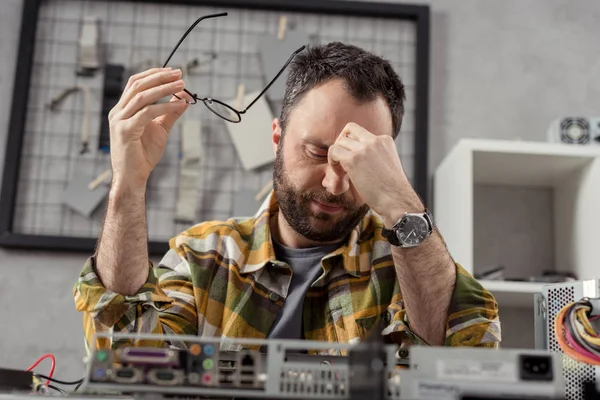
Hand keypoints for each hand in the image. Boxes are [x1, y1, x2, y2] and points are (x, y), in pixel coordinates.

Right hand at [108, 67, 189, 189]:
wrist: (132, 178)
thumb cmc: (143, 155)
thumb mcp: (160, 130)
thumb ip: (170, 114)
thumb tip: (184, 99)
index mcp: (122, 110)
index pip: (135, 83)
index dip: (153, 74)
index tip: (172, 71)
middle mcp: (117, 112)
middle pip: (138, 85)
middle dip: (160, 77)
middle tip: (179, 74)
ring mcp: (119, 121)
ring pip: (142, 96)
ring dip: (164, 88)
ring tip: (181, 85)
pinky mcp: (126, 131)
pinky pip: (147, 113)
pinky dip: (164, 107)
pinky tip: (178, 105)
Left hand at [328, 122, 422, 224]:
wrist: (396, 200)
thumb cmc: (391, 190)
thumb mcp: (387, 165)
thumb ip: (375, 156)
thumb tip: (360, 159)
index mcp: (385, 140)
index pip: (362, 132)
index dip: (353, 144)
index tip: (354, 160)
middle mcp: (375, 140)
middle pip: (349, 130)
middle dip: (343, 144)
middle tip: (343, 162)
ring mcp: (364, 148)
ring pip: (340, 141)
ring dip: (337, 155)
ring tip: (342, 171)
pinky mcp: (353, 159)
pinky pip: (333, 151)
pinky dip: (332, 162)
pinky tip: (340, 174)